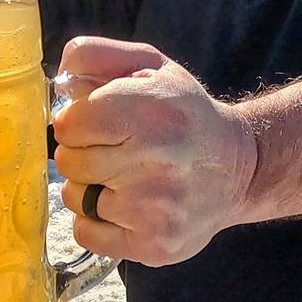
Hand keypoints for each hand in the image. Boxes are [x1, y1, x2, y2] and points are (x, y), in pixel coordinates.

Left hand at [53, 36, 256, 267]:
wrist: (241, 168)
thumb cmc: (184, 113)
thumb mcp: (150, 65)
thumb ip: (97, 55)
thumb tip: (60, 75)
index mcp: (153, 110)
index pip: (71, 123)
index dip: (77, 121)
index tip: (97, 122)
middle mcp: (156, 160)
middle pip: (69, 161)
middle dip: (83, 152)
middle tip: (113, 149)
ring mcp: (155, 209)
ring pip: (75, 198)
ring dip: (89, 187)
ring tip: (124, 177)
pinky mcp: (153, 245)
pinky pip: (87, 233)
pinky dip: (96, 221)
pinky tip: (125, 206)